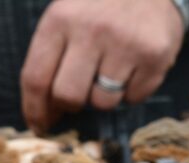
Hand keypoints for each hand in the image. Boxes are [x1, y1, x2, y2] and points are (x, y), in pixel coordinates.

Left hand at [21, 0, 183, 131]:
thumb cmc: (102, 6)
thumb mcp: (67, 14)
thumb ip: (51, 56)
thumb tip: (44, 110)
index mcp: (60, 19)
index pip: (36, 78)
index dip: (35, 110)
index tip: (39, 125)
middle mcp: (92, 31)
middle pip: (68, 97)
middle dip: (70, 106)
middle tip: (77, 98)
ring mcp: (125, 44)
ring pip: (103, 103)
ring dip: (104, 97)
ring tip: (110, 71)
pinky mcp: (154, 56)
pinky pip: (134, 98)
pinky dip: (131, 91)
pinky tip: (132, 67)